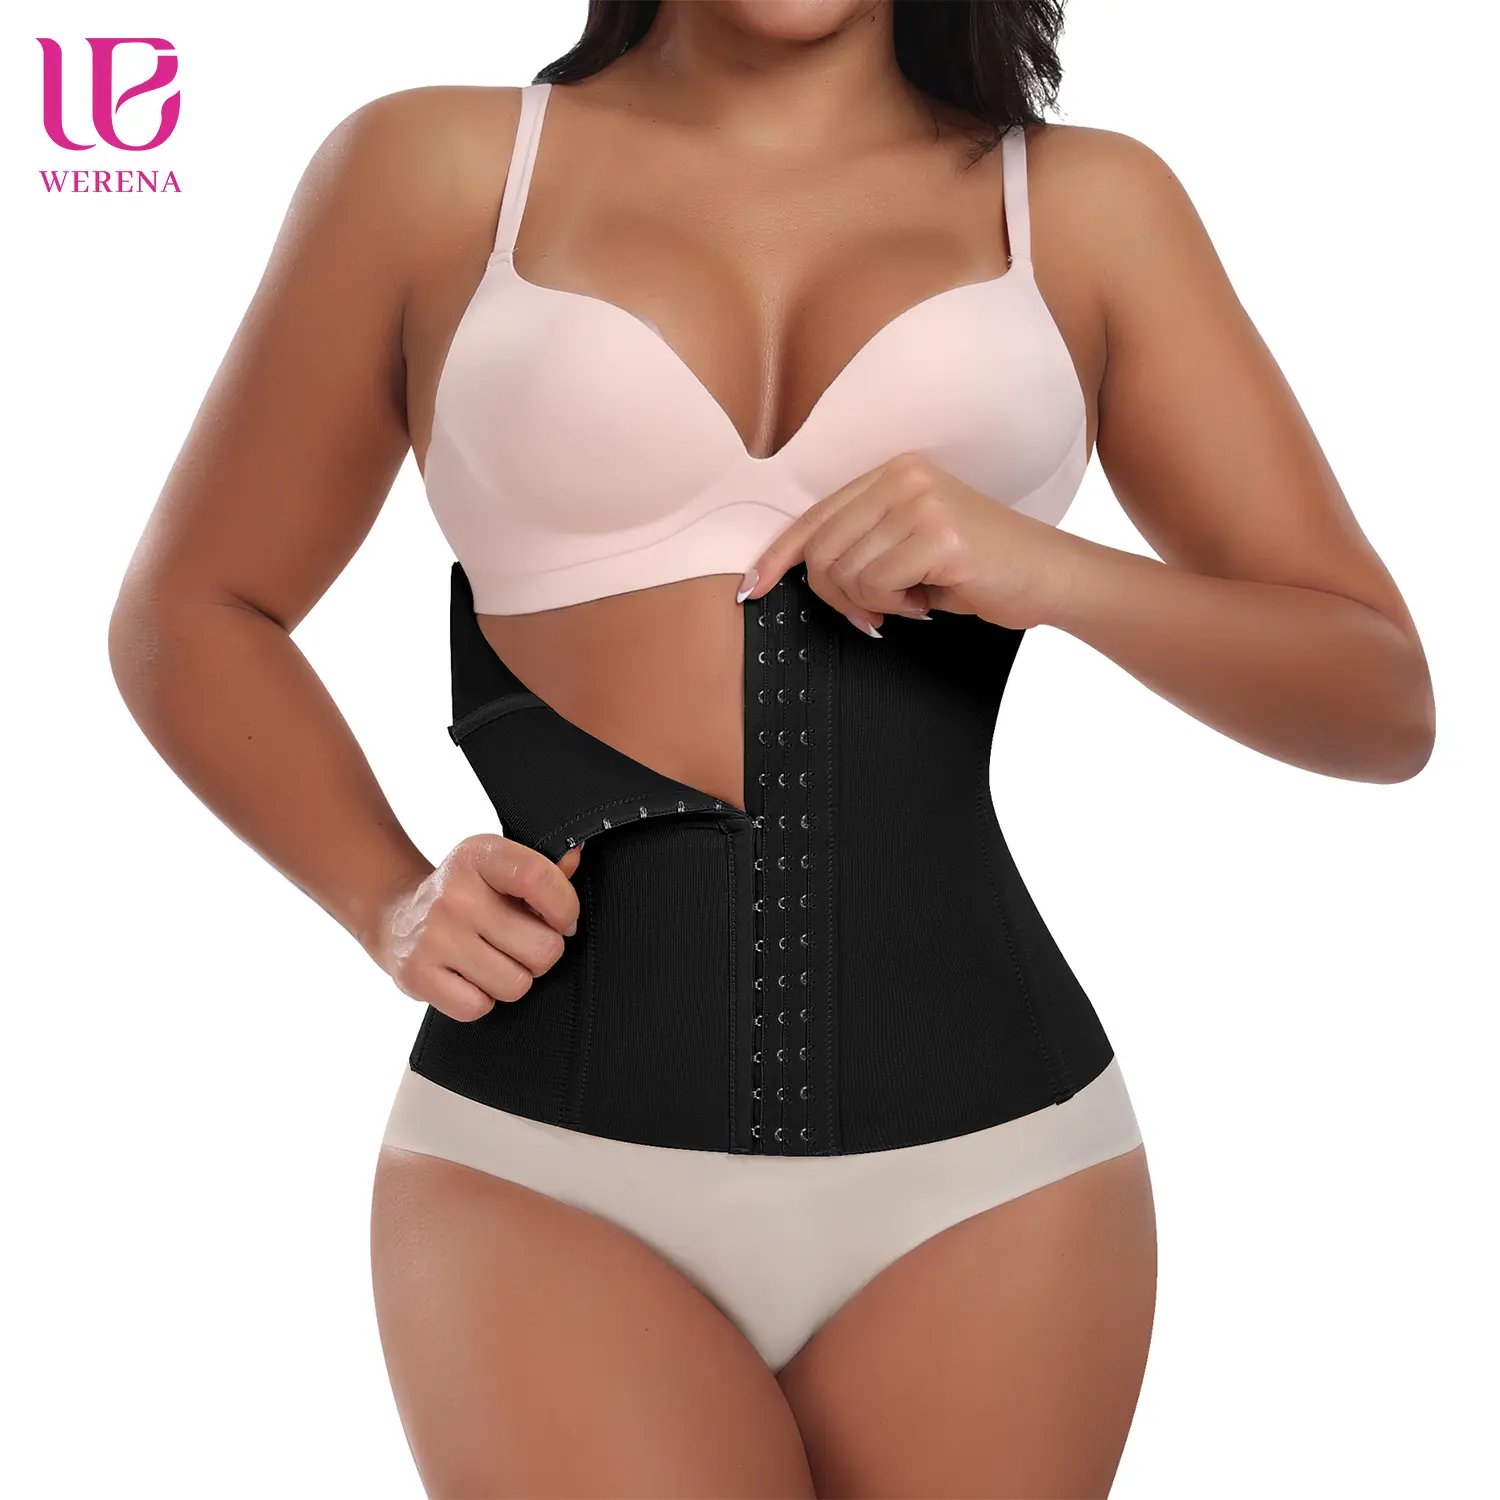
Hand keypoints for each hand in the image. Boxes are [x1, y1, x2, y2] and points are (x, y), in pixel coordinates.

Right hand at [365, 835, 583, 1020]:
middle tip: (520, 944)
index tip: (561, 920)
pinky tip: (468, 976)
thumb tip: (574, 856)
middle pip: (542, 948)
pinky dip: (480, 999)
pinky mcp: (417, 974)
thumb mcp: (497, 868)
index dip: (565, 908)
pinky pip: (479, 1007)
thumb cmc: (464, 893)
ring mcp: (433, 936)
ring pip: (515, 984)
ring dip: (512, 978)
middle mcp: (454, 894)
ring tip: (493, 959)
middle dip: (541, 953)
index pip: (540, 879)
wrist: (397, 915)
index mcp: (478, 856)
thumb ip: (542, 868)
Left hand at [739, 452, 1074, 634]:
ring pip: (847, 573)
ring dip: (874, 604)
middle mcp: (902, 476)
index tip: (753, 588)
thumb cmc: (981, 569)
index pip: (815, 516)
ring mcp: (920, 501)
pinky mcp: (938, 535)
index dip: (778, 557)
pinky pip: (878, 587)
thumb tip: (805, 575)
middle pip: (822, 551)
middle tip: (873, 614)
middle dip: (837, 596)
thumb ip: (862, 546)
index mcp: (891, 473)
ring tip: (914, 599)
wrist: (1050, 575)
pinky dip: (897, 607)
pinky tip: (930, 600)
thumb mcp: (911, 545)